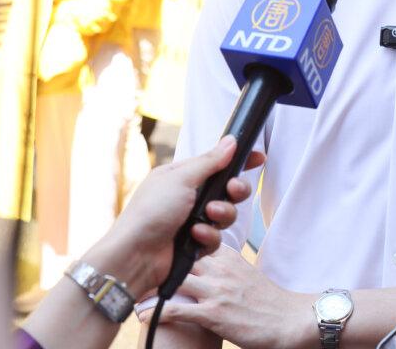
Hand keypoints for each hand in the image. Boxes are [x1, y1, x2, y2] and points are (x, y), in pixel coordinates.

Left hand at [89, 136, 264, 295]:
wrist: (135, 255)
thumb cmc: (151, 211)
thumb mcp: (181, 178)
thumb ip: (210, 161)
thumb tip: (231, 141)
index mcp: (183, 176)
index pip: (217, 164)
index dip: (239, 161)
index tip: (259, 158)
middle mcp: (189, 197)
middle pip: (228, 190)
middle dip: (234, 191)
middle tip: (233, 191)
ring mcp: (192, 221)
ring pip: (226, 215)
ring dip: (221, 215)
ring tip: (207, 217)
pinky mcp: (195, 244)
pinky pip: (216, 237)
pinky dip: (208, 236)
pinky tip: (195, 237)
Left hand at [146, 244, 314, 348]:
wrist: (290, 320)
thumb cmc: (269, 302)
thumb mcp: (248, 276)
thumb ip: (227, 269)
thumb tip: (208, 269)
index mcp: (230, 258)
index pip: (198, 240)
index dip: (178, 240)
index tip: (159, 240)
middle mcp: (221, 270)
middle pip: (183, 254)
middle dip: (161, 255)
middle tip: (137, 258)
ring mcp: (216, 291)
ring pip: (177, 277)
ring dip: (153, 282)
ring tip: (133, 284)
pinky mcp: (213, 314)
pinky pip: (178, 308)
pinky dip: (156, 310)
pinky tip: (141, 313)